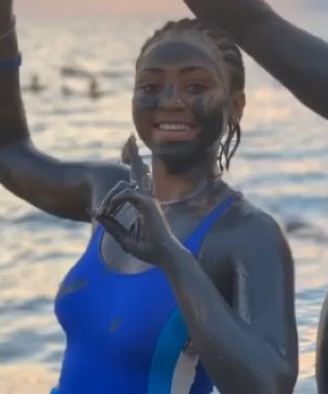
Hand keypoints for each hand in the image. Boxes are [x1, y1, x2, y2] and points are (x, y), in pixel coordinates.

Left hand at [94, 136, 178, 266]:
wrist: (165, 256)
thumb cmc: (149, 250)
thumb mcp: (124, 238)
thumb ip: (111, 225)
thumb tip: (96, 215)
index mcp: (145, 203)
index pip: (138, 180)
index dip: (133, 166)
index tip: (128, 155)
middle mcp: (149, 197)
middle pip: (140, 170)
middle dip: (134, 153)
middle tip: (130, 137)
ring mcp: (150, 199)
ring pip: (127, 184)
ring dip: (110, 199)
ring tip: (101, 212)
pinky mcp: (148, 204)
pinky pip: (126, 194)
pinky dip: (115, 202)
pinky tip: (108, 212)